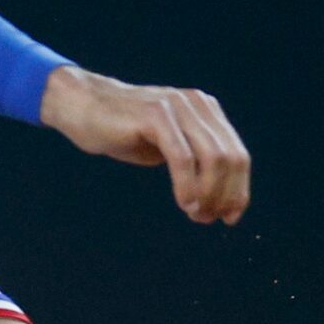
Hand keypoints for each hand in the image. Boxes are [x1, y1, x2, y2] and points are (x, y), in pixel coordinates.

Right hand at [40, 65, 251, 225]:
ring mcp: (178, 106)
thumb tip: (225, 201)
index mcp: (206, 110)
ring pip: (212, 158)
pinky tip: (185, 203)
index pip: (238, 154)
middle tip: (208, 219)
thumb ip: (198, 162)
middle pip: (231, 158)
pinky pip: (183, 157)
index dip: (239, 190)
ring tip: (196, 214)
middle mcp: (197, 104)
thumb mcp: (170, 145)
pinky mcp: (156, 116)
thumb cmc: (126, 132)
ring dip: (209, 194)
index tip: (230, 217)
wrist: (83, 108)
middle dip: (225, 195)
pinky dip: (188, 185)